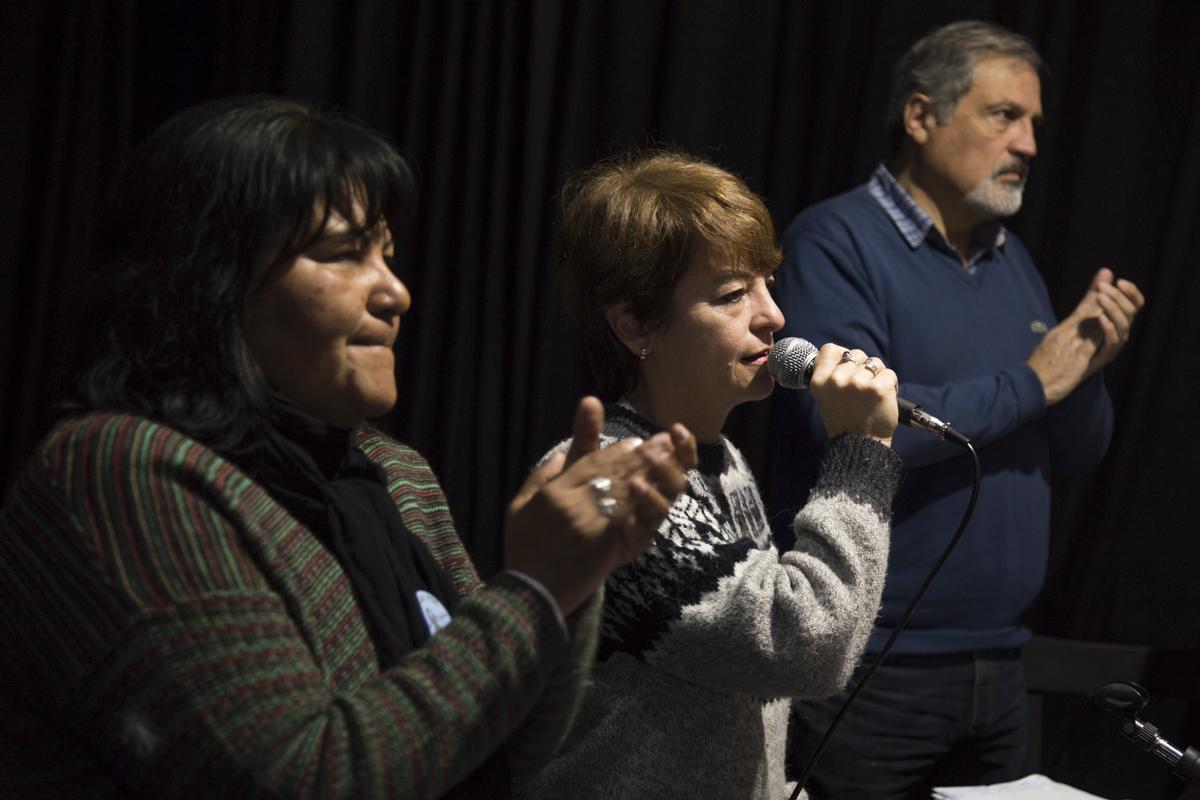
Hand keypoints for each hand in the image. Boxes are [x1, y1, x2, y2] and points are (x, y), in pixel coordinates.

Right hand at [504, 397, 696, 614]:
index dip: (616, 451)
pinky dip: (642, 503)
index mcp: (553, 493)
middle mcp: (571, 503)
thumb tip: (560, 455)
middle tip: (664, 442)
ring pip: (624, 491)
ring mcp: (588, 523)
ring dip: (648, 472)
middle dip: (640, 455)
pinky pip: (627, 518)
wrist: (530, 594)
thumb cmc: (523, 552)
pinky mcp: (602, 544)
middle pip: (612, 473)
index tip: (635, 441)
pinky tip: (657, 490)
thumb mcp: (518, 508)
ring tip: (668, 458)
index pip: (589, 463)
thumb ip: (540, 477)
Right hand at [808, 344, 898, 447]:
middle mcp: (837, 380)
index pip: (830, 349)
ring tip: (872, 395)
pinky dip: (890, 385)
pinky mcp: (879, 388)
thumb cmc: (845, 422)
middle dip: (863, 368)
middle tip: (861, 391)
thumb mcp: (826, 398)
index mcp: (820, 381)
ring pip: (875, 362)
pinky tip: (883, 399)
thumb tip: (847, 356)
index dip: (842, 355)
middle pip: (856, 354)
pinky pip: (889, 374)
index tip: (848, 367)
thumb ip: (831, 376)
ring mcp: (858, 383)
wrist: (860, 445)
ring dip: (878, 376)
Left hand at [1028, 268, 1144, 404]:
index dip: (1131, 293)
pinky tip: (1101, 318)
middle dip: (1121, 298)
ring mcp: (1105, 349)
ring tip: (1103, 297)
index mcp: (1111, 326)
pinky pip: (1111, 344)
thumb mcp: (1077, 318)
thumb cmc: (1060, 349)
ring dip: (1114, 310)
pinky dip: (1109, 329)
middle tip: (1106, 287)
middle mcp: (1112, 337)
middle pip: (1130, 315)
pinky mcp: (1097, 360)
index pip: (1132, 306)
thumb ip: (1091, 297)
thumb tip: (1105, 271)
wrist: (1040, 380)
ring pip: (1124, 328)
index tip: (1120, 281)